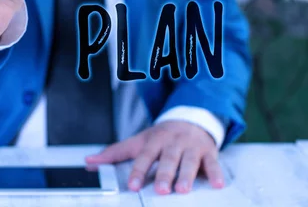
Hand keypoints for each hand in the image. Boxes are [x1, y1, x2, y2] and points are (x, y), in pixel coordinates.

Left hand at [85, 121, 223, 194]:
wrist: (190, 118)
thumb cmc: (161, 136)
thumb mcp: (138, 141)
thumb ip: (115, 153)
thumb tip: (89, 162)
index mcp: (154, 141)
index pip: (144, 156)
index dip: (138, 171)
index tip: (133, 186)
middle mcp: (172, 143)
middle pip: (168, 159)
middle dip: (164, 174)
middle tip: (161, 189)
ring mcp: (191, 147)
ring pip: (189, 161)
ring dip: (187, 175)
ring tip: (183, 189)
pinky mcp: (208, 152)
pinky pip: (213, 163)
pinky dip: (216, 173)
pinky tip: (217, 184)